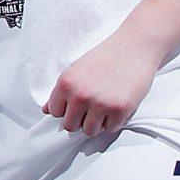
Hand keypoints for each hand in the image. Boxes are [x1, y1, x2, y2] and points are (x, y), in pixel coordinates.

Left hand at [45, 25, 162, 133]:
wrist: (133, 48)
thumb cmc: (105, 58)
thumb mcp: (76, 70)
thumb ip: (61, 92)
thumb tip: (47, 110)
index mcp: (65, 83)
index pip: (55, 112)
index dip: (65, 111)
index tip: (74, 107)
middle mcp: (79, 95)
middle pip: (70, 125)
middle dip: (79, 120)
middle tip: (89, 110)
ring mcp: (100, 104)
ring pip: (89, 131)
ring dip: (96, 123)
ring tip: (102, 108)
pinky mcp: (119, 110)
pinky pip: (110, 129)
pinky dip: (113, 122)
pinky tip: (115, 106)